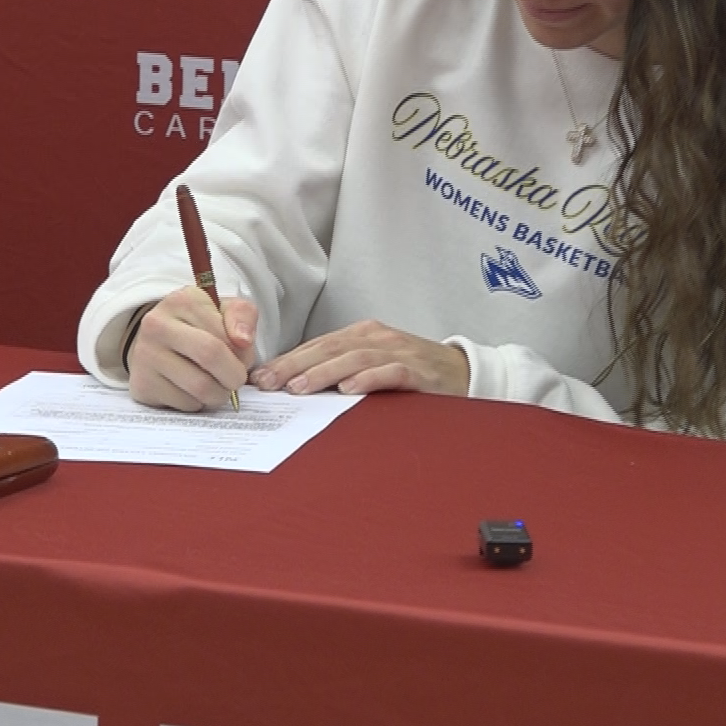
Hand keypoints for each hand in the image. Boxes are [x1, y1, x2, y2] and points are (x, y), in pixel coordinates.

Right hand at [125, 289, 258, 411]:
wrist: (157, 344)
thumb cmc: (198, 327)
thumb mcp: (225, 310)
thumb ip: (242, 316)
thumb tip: (243, 340)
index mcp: (182, 301)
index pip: (224, 336)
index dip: (243, 355)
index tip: (241, 358)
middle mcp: (157, 325)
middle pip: (210, 357)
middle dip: (234, 376)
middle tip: (236, 379)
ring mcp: (145, 356)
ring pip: (200, 388)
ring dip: (219, 394)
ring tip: (217, 385)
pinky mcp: (142, 384)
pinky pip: (185, 404)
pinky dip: (198, 403)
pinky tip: (193, 390)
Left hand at [250, 320, 469, 397]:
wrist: (465, 373)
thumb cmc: (413, 373)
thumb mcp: (374, 364)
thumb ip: (342, 370)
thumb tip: (295, 386)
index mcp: (363, 334)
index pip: (318, 345)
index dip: (288, 359)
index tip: (260, 377)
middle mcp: (378, 338)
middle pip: (329, 349)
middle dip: (295, 365)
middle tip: (268, 383)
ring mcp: (399, 352)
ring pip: (354, 359)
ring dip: (323, 373)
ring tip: (298, 388)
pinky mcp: (419, 372)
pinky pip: (390, 373)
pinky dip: (368, 380)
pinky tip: (348, 391)